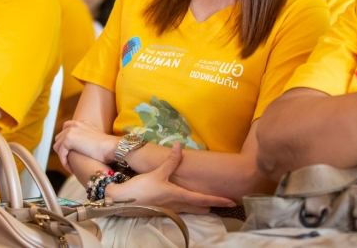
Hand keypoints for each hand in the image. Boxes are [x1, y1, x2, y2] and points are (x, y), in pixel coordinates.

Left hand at [54, 120, 117, 172]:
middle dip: (63, 150)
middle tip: (70, 161)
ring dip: (63, 157)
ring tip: (71, 166)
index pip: (66, 129)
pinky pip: (61, 153)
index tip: (71, 153)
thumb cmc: (107, 147)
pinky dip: (65, 163)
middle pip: (59, 138)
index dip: (66, 142)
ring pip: (57, 146)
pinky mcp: (68, 139)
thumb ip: (86, 139)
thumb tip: (80, 149)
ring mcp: (71, 131)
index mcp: (82, 123)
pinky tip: (72, 169)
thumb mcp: (95, 139)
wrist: (111, 147)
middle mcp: (75, 124)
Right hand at [104, 143, 235, 213]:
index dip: (219, 200)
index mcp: (180, 196)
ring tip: (206, 198)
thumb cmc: (141, 188)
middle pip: (201, 208)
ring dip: (200, 206)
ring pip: (192, 210)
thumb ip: (171, 160)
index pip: (205, 200)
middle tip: (220, 198)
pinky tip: (184, 198)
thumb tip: (179, 145)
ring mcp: (171, 211)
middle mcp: (178, 206)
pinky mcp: (164, 211)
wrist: (123, 201)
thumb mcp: (157, 172)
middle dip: (211, 205)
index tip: (232, 201)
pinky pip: (182, 210)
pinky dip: (188, 205)